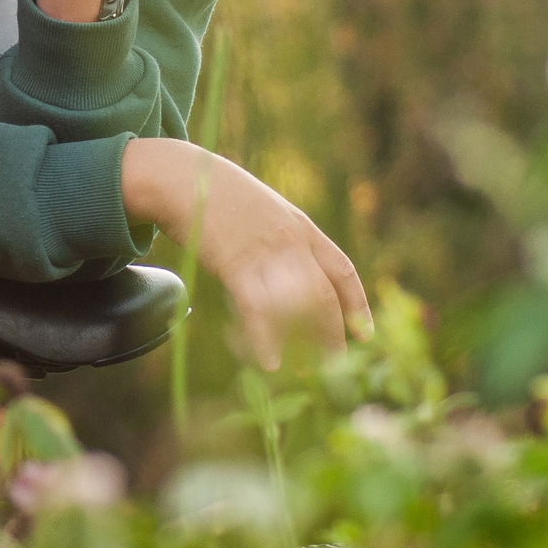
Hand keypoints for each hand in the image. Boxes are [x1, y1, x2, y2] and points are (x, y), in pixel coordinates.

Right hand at [121, 137, 371, 367]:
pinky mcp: (237, 266)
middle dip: (334, 334)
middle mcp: (292, 242)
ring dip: (305, 344)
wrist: (182, 176)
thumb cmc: (215, 190)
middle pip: (326, 296)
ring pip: (300, 308)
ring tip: (305, 371)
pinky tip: (271, 362)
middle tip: (335, 364)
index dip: (357, 304)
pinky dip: (267, 341)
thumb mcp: (261, 207)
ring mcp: (267, 254)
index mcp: (301, 226)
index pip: (342, 270)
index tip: (365, 333)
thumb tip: (286, 263)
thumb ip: (278, 234)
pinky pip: (260, 312)